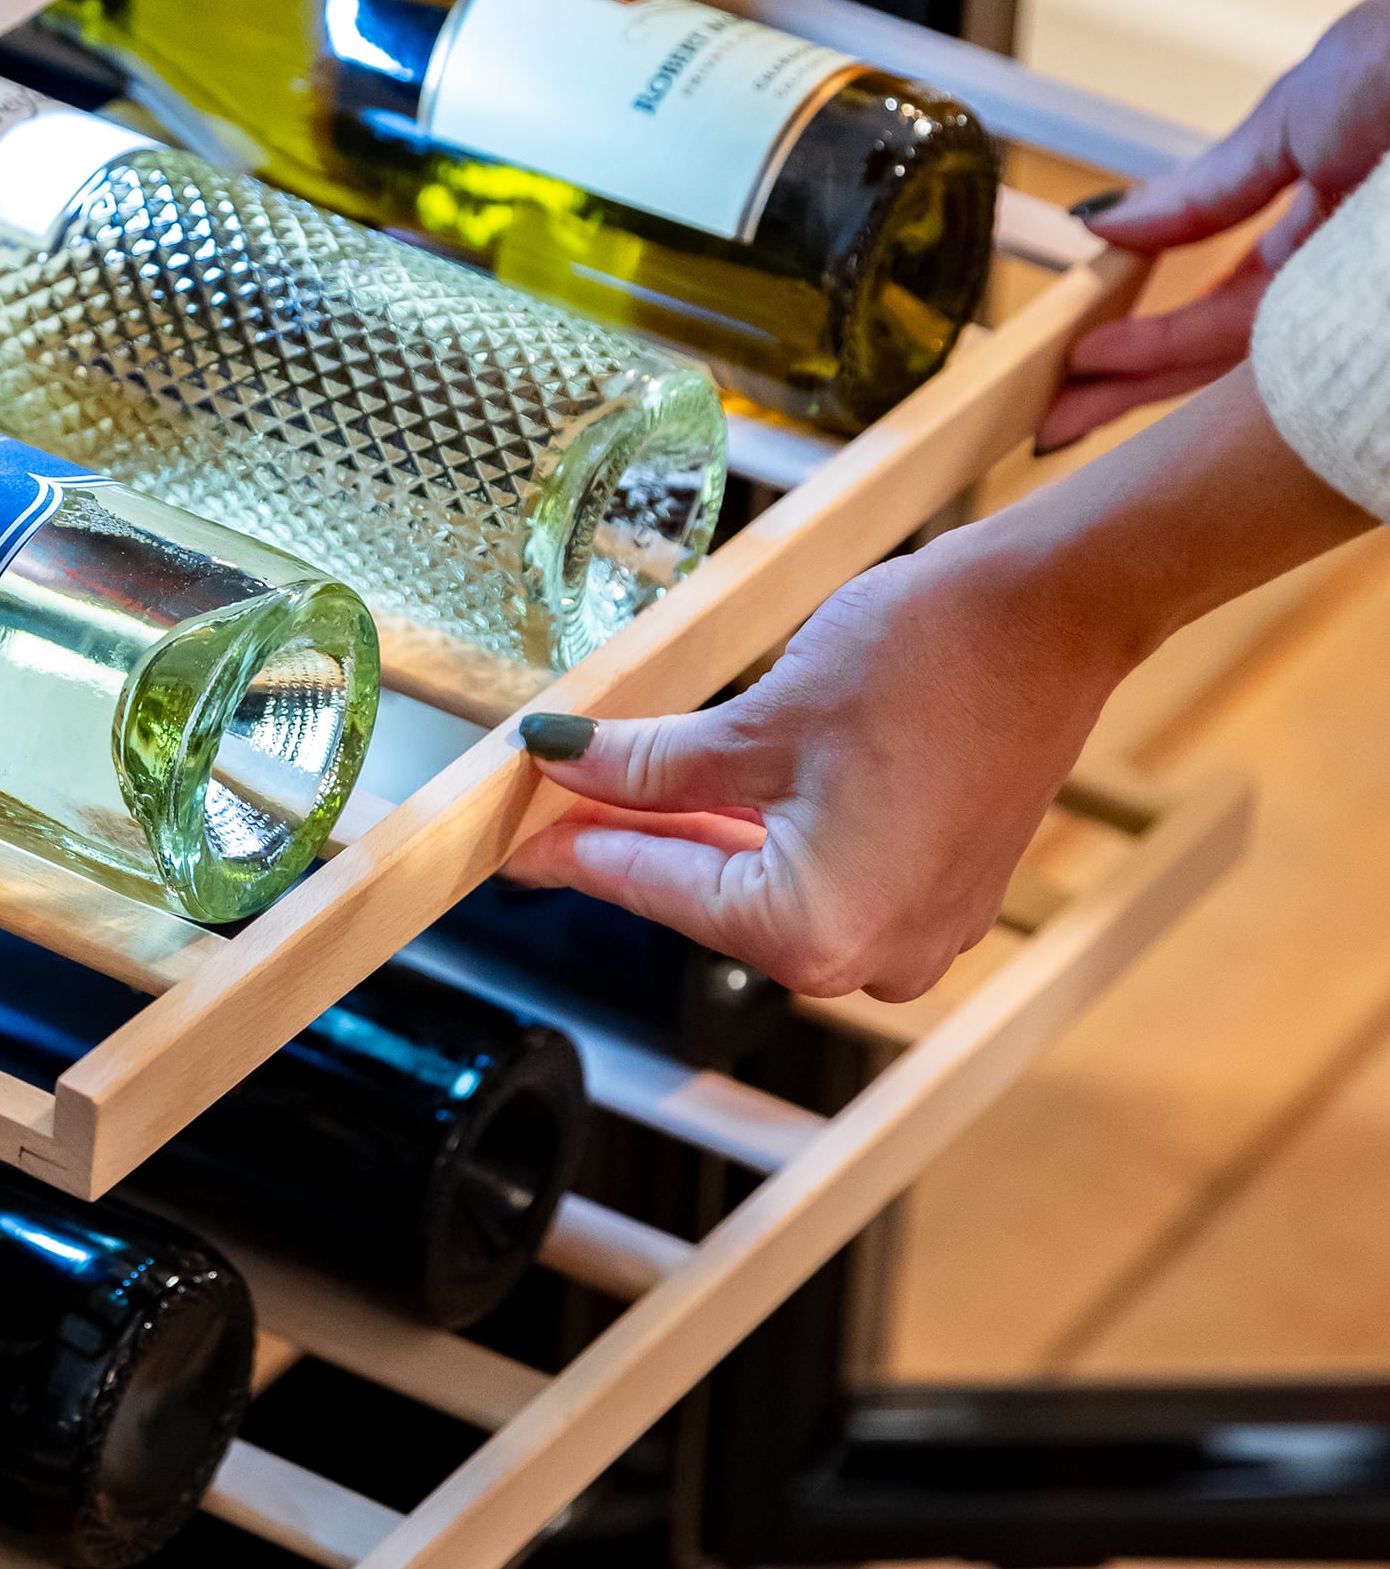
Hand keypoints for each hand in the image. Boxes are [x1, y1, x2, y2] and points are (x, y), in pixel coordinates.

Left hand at [504, 537, 1120, 999]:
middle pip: (705, 896)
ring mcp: (914, 932)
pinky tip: (701, 791)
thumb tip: (564, 766)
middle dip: (628, 839)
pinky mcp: (937, 892)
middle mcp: (871, 958)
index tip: (511, 838)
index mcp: (816, 931)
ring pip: (760, 885)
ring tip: (613, 786)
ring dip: (691, 833)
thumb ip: (649, 765)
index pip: (653, 888)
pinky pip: (820, 874)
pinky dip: (761, 831)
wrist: (1057, 610)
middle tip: (547, 804)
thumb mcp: (756, 720)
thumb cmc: (929, 659)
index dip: (571, 850)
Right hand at [1043, 0, 1389, 451]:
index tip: (1082, 340)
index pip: (1223, 291)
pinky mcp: (1362, 335)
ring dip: (1140, 387)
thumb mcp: (1293, 113)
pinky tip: (1123, 377)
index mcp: (1332, 210)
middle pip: (1219, 346)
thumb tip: (1113, 219)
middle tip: (1053, 409)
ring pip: (1234, 369)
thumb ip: (1202, 186)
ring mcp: (1355, 306)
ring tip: (1066, 409)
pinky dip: (1189, 370)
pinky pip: (1271, 370)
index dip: (1147, 321)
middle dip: (1128, 379)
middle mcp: (1344, 273)